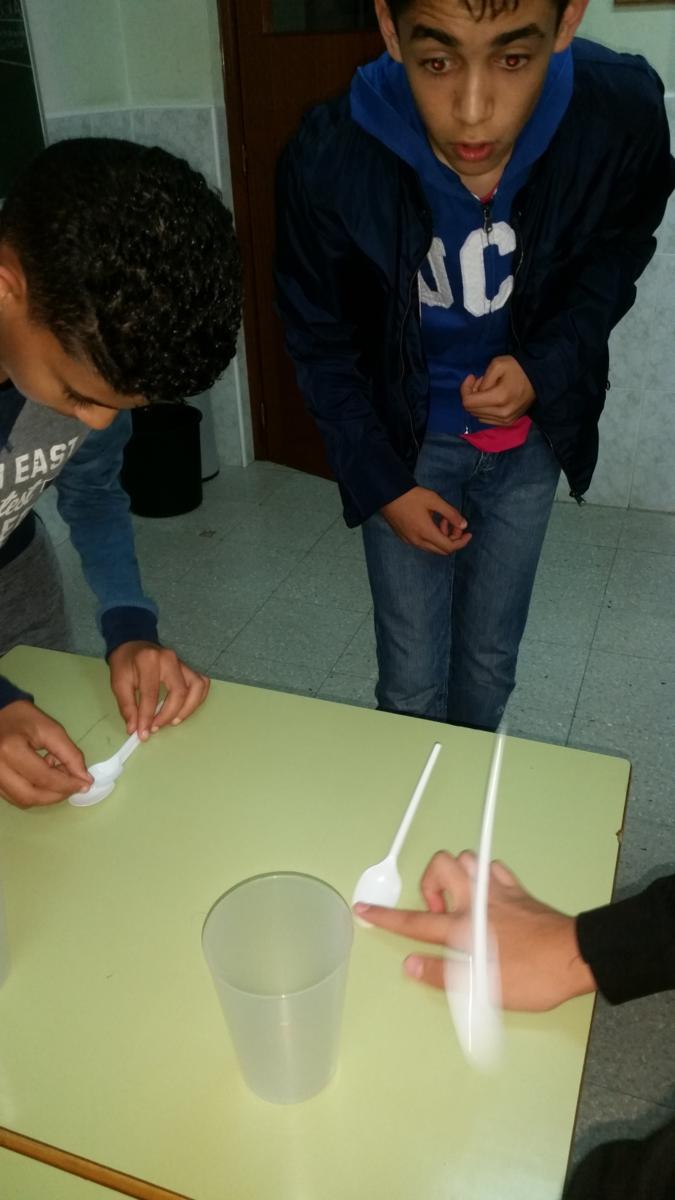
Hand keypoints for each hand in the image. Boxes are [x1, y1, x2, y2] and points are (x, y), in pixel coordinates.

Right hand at [0, 700, 91, 808]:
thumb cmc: (23, 718)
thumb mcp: (50, 730)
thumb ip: (69, 754)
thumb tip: (84, 779)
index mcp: (11, 749)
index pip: (44, 777)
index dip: (68, 784)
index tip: (85, 784)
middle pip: (31, 796)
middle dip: (57, 795)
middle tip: (73, 785)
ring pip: (22, 800)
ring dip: (46, 795)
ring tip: (57, 776)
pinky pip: (14, 797)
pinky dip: (34, 793)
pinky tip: (43, 778)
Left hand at [108, 642, 209, 739]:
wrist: (133, 644)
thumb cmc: (125, 664)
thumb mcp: (119, 684)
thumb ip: (127, 707)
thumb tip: (134, 729)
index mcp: (149, 660)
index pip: (151, 694)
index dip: (147, 717)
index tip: (143, 733)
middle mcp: (170, 659)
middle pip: (179, 691)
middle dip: (169, 715)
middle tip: (156, 727)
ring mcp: (183, 661)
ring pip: (197, 687)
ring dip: (188, 708)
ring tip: (173, 721)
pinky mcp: (189, 666)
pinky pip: (202, 683)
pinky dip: (197, 699)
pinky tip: (184, 710)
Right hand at [354, 850, 596, 1011]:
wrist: (575, 957)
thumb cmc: (530, 976)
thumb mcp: (483, 989)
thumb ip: (443, 975)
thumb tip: (411, 966)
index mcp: (464, 927)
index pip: (415, 922)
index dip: (386, 917)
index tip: (365, 908)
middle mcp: (477, 901)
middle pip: (441, 866)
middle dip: (429, 883)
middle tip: (438, 913)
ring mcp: (498, 891)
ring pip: (467, 859)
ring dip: (456, 875)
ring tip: (459, 904)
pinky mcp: (519, 890)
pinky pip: (493, 868)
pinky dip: (484, 876)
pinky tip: (487, 895)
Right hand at [380, 487, 470, 555]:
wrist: (387, 495)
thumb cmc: (411, 496)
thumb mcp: (434, 500)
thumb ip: (451, 513)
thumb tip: (464, 525)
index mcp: (426, 532)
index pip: (449, 547)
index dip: (462, 542)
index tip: (468, 533)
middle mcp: (418, 541)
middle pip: (442, 550)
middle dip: (453, 540)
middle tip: (455, 524)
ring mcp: (410, 541)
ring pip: (433, 548)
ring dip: (442, 538)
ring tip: (442, 520)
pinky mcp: (405, 538)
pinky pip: (423, 544)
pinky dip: (432, 538)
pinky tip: (431, 523)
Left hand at [461, 356, 534, 425]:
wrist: (538, 378)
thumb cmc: (517, 368)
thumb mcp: (497, 364)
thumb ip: (482, 380)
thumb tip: (476, 392)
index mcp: (499, 398)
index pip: (468, 402)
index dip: (465, 389)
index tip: (472, 377)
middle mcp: (502, 414)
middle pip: (472, 410)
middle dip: (472, 395)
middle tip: (481, 382)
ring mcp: (505, 420)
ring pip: (478, 415)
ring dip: (478, 403)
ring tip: (488, 390)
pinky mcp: (508, 423)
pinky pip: (486, 419)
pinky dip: (485, 409)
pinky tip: (493, 399)